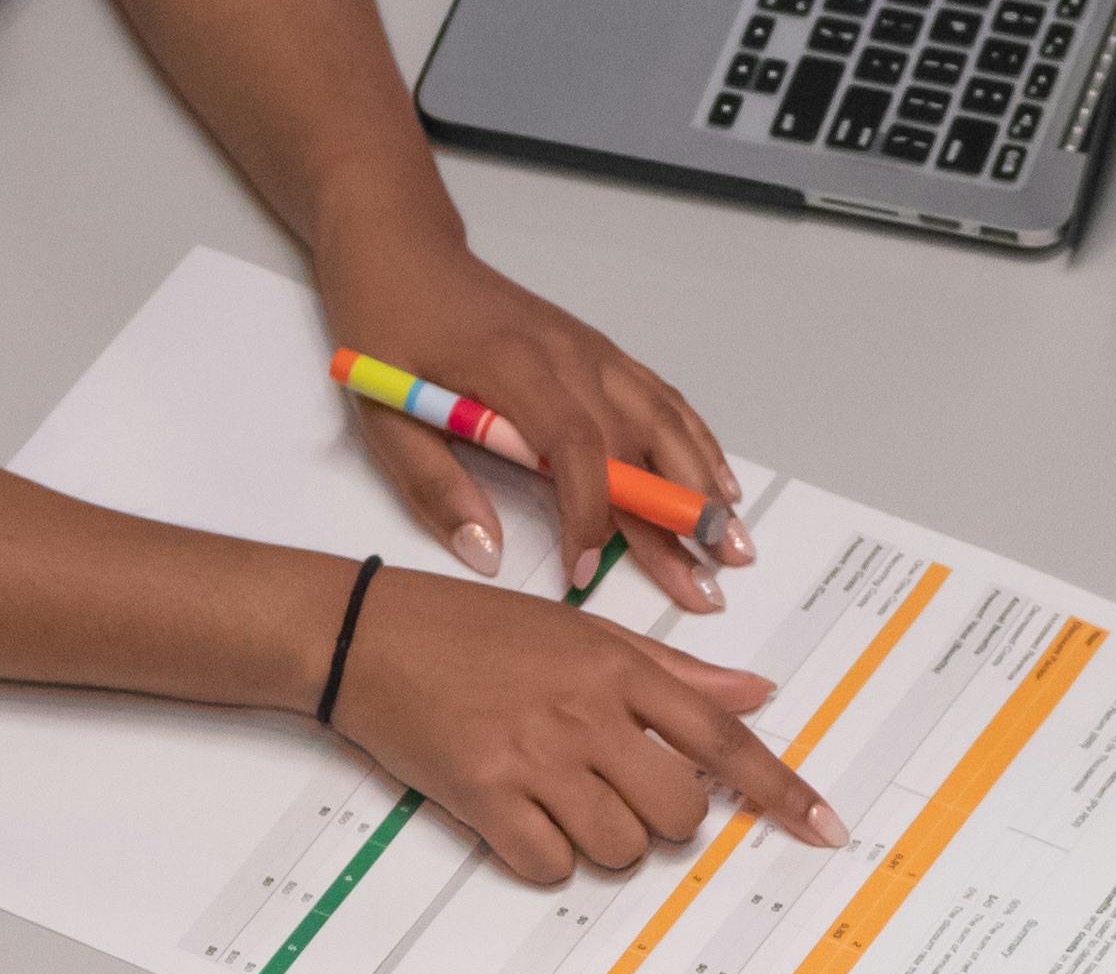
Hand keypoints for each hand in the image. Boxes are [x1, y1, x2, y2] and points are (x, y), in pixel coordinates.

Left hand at [318, 231, 750, 609]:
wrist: (403, 249)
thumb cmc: (387, 327)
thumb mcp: (382, 413)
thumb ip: (433, 485)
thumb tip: (485, 553)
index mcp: (513, 367)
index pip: (574, 445)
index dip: (589, 512)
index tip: (585, 571)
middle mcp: (567, 355)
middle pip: (637, 442)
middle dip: (675, 517)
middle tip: (708, 582)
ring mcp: (591, 351)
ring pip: (663, 420)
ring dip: (703, 483)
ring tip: (733, 543)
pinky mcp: (598, 352)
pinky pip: (660, 399)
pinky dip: (695, 441)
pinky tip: (719, 482)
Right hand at [326, 566, 846, 884]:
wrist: (364, 634)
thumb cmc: (467, 630)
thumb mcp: (579, 631)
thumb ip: (671, 670)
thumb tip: (756, 691)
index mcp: (617, 667)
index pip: (723, 737)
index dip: (780, 790)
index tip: (824, 828)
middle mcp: (587, 712)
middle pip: (677, 813)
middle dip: (661, 820)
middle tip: (619, 793)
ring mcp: (536, 756)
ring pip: (619, 847)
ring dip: (602, 841)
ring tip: (557, 797)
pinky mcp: (484, 796)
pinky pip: (550, 865)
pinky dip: (545, 858)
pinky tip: (518, 817)